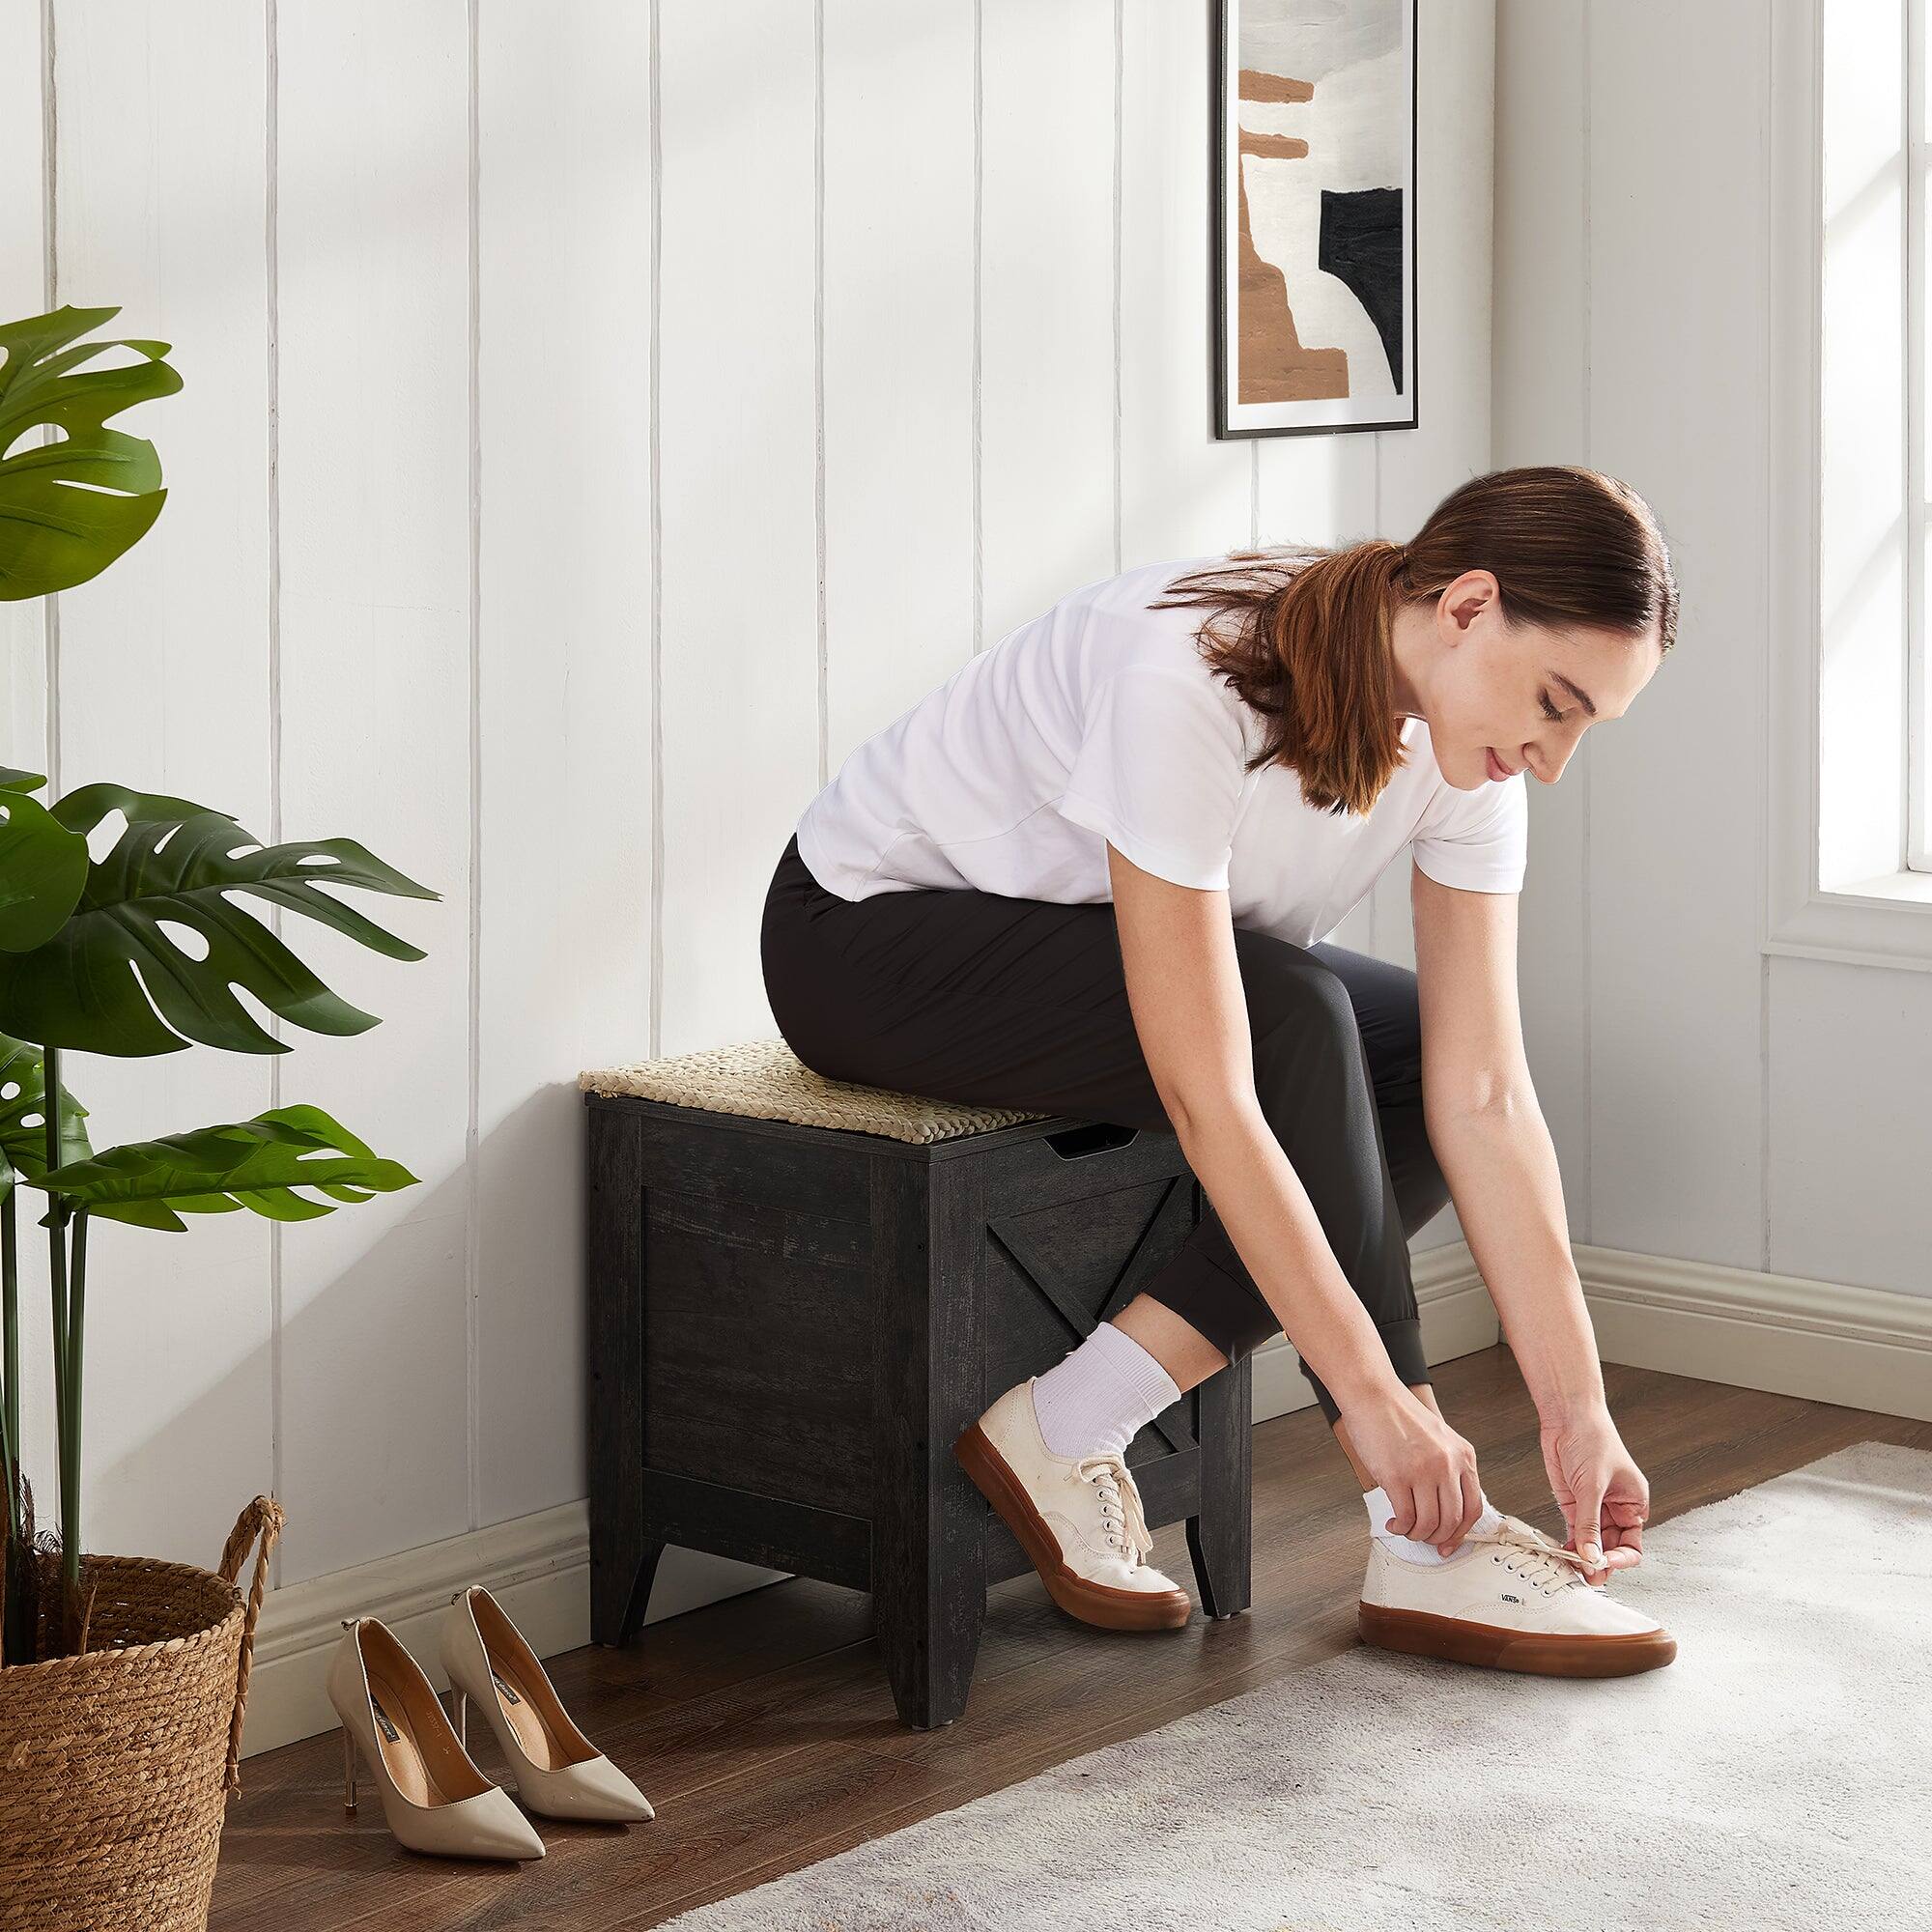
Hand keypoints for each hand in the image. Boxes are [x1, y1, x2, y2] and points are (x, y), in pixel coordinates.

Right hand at [1342, 1384, 1483, 1554]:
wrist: (1372, 1394)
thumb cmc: (1398, 1413)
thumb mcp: (1438, 1438)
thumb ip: (1447, 1467)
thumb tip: (1444, 1505)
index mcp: (1462, 1455)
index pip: (1473, 1507)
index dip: (1461, 1532)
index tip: (1449, 1541)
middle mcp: (1447, 1464)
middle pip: (1452, 1520)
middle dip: (1438, 1537)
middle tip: (1425, 1538)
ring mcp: (1423, 1471)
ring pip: (1429, 1523)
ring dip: (1417, 1534)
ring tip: (1406, 1529)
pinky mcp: (1397, 1476)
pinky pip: (1406, 1517)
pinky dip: (1400, 1527)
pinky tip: (1394, 1522)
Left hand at [1539, 1404, 1648, 1584]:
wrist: (1568, 1417)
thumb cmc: (1593, 1439)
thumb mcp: (1593, 1485)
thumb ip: (1590, 1523)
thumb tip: (1592, 1556)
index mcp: (1634, 1504)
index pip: (1632, 1544)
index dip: (1620, 1559)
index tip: (1603, 1565)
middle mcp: (1615, 1510)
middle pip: (1611, 1548)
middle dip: (1600, 1564)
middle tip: (1586, 1576)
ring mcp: (1593, 1508)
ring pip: (1592, 1544)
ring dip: (1584, 1558)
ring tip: (1572, 1570)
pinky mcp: (1573, 1504)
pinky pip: (1575, 1532)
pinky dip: (1570, 1545)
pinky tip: (1564, 1555)